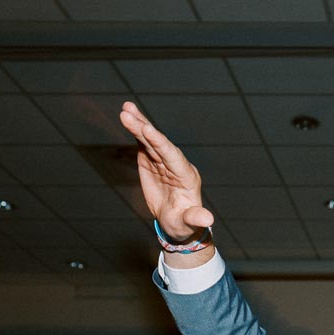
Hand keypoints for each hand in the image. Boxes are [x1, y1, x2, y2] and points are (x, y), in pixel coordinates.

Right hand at [118, 101, 213, 241]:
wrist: (176, 222)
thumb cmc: (184, 224)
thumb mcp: (189, 223)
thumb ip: (196, 218)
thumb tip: (208, 219)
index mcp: (187, 176)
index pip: (172, 156)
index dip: (160, 143)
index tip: (148, 129)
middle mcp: (176, 164)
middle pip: (159, 144)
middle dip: (144, 129)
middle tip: (128, 114)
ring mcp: (164, 161)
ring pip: (150, 140)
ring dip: (138, 124)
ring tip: (125, 109)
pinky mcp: (153, 160)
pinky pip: (144, 143)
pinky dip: (136, 130)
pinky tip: (127, 116)